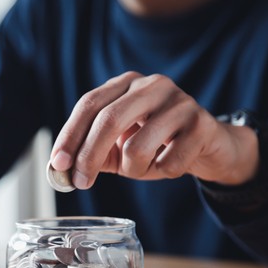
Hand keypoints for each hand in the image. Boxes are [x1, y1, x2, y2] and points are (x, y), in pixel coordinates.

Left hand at [50, 72, 259, 188]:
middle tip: (81, 182)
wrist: (210, 146)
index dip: (70, 135)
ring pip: (136, 148)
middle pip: (108, 120)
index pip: (89, 104)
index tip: (58, 163)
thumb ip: (91, 152)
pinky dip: (161, 173)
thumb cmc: (155, 145)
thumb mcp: (118, 146)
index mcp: (126, 84)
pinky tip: (170, 163)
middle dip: (88, 156)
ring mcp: (180, 101)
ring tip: (143, 167)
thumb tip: (61, 170)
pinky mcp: (202, 125)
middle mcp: (152, 85)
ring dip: (132, 170)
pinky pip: (167, 163)